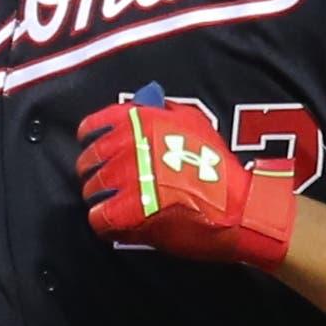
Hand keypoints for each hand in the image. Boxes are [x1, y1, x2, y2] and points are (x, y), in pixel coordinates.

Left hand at [76, 83, 296, 268]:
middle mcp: (128, 144)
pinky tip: (119, 223)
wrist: (237, 208)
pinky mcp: (127, 211)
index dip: (92, 142)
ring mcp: (127, 178)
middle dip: (96, 173)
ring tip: (118, 204)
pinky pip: (97, 218)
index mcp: (140, 120)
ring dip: (101, 199)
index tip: (97, 152)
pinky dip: (104, 223)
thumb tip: (143, 103)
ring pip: (91, 190)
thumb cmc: (218, 167)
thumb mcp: (194, 122)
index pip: (92, 127)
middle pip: (88, 161)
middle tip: (109, 184)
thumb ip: (162, 111)